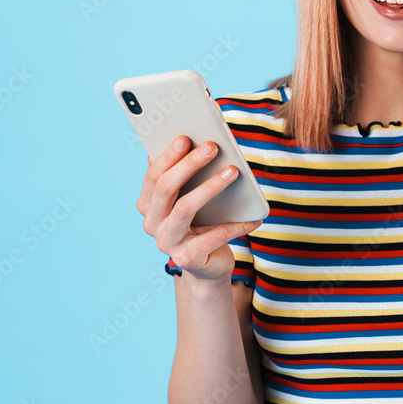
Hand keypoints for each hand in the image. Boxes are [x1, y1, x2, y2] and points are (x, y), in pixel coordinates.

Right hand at [137, 136, 262, 283]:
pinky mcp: (187, 258)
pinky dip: (236, 225)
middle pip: (166, 188)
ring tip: (233, 171)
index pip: (153, 176)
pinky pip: (214, 236)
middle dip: (189, 164)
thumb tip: (191, 141)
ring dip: (211, 187)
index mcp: (148, 205)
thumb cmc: (202, 222)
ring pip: (186, 208)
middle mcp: (152, 223)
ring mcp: (167, 243)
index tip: (186, 137)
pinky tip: (254, 216)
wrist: (207, 265)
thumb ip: (186, 175)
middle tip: (213, 147)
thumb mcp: (191, 198)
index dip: (168, 156)